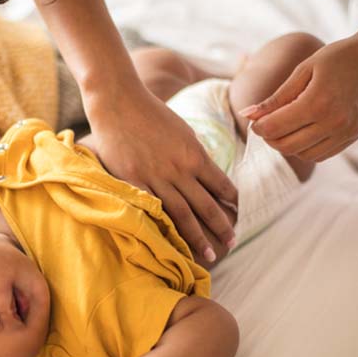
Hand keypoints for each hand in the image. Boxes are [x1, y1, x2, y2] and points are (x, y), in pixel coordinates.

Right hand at [85, 86, 237, 259]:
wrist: (118, 102)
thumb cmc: (151, 112)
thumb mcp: (182, 130)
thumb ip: (194, 154)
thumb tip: (207, 173)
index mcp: (194, 154)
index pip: (221, 184)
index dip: (233, 201)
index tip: (239, 213)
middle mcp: (179, 170)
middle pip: (206, 206)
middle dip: (222, 226)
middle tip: (233, 243)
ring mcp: (155, 178)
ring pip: (182, 215)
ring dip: (198, 237)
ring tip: (210, 255)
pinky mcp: (133, 181)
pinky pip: (152, 210)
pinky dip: (164, 228)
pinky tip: (171, 242)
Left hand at [242, 33, 357, 161]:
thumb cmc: (340, 57)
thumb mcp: (304, 70)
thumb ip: (275, 97)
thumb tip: (247, 114)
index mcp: (316, 103)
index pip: (274, 128)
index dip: (258, 127)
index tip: (255, 119)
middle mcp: (332, 123)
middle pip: (286, 146)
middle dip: (270, 138)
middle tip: (266, 124)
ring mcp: (345, 134)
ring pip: (302, 155)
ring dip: (288, 145)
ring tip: (285, 126)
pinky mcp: (353, 138)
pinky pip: (320, 155)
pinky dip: (306, 148)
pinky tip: (303, 131)